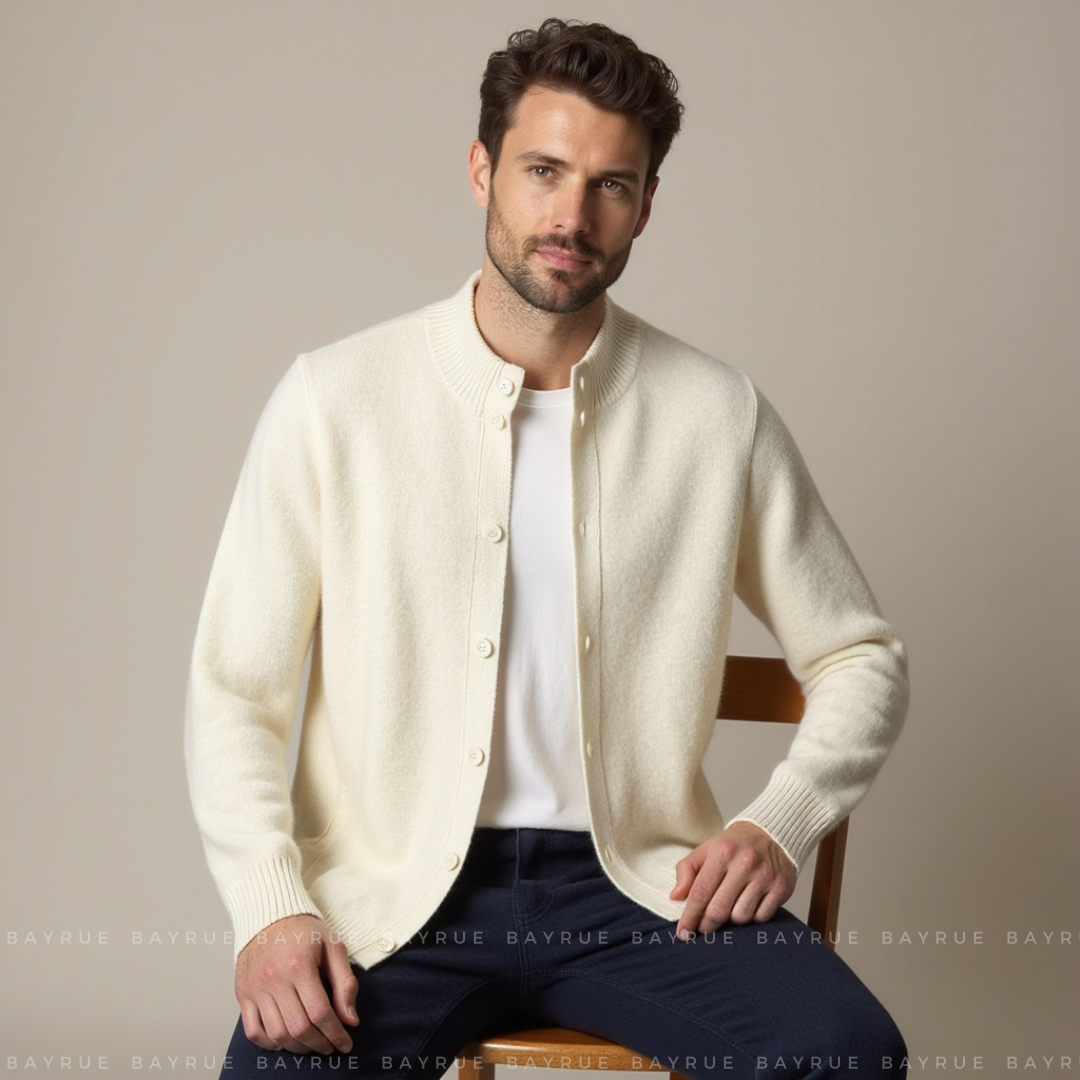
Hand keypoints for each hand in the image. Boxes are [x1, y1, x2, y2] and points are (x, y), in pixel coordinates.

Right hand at [234, 914, 358, 1054]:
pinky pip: (253, 1031)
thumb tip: (350, 1019)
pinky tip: (286, 1041)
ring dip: (298, 1047)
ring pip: (277, 1034)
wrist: (269, 915)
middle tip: (331, 1046)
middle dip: (319, 1044)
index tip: (345, 1043)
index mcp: (299, 965)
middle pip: (299, 1028)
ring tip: (312, 1043)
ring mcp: (255, 988)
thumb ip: (345, 982)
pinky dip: (270, 1043)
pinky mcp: (243, 994)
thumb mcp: (334, 947)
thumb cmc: (304, 931)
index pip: (320, 1012)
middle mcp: (274, 979)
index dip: (336, 1034)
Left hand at [669, 821, 795, 938]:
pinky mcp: (781, 887)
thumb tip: (675, 897)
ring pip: (740, 917)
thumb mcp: (705, 850)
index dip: (689, 916)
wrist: (771, 834)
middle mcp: (745, 863)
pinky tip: (747, 906)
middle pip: (719, 910)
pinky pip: (761, 917)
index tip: (683, 933)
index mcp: (722, 851)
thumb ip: (686, 870)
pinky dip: (751, 918)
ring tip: (728, 909)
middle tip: (702, 929)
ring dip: (731, 920)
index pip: (700, 892)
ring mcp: (765, 876)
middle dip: (707, 925)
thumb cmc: (732, 846)